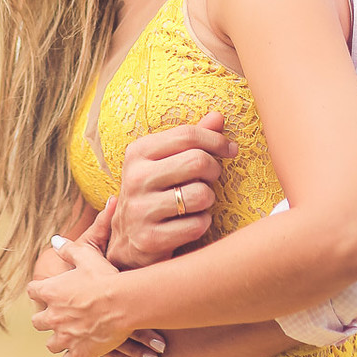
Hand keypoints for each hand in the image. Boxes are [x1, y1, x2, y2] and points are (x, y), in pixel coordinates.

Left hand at [28, 200, 137, 356]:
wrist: (122, 302)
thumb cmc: (104, 277)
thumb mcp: (86, 256)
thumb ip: (68, 249)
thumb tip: (55, 240)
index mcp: (51, 292)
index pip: (33, 291)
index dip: (40, 290)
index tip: (48, 291)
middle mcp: (53, 316)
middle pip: (37, 322)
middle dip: (46, 319)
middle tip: (58, 316)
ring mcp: (65, 337)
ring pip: (51, 345)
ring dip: (58, 340)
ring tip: (69, 336)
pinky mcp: (79, 353)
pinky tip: (80, 352)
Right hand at [107, 113, 234, 269]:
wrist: (126, 239)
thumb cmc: (155, 191)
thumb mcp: (165, 161)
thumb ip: (190, 139)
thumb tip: (218, 117)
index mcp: (138, 152)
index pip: (187, 135)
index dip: (216, 140)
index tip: (230, 150)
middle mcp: (136, 178)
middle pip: (197, 161)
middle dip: (213, 170)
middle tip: (210, 178)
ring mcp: (140, 209)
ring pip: (201, 195)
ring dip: (207, 200)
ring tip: (196, 202)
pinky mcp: (150, 238)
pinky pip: (197, 225)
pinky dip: (201, 223)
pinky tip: (189, 222)